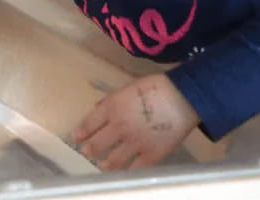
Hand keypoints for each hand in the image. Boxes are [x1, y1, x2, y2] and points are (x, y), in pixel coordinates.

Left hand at [73, 73, 198, 169]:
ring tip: (102, 165)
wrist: (182, 97)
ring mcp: (135, 143)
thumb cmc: (154, 88)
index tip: (76, 138)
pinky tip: (124, 171)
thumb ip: (110, 100)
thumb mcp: (126, 88)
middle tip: (87, 152)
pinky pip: (134, 169)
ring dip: (104, 164)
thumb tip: (97, 109)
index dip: (80, 133)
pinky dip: (127, 171)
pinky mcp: (151, 155)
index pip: (88, 125)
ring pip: (112, 161)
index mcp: (111, 108)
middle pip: (96, 145)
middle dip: (89, 150)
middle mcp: (119, 127)